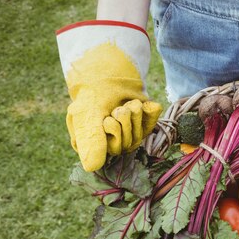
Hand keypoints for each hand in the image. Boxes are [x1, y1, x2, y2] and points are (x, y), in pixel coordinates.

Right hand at [58, 22, 161, 170]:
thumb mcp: (87, 112)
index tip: (108, 119)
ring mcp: (127, 134)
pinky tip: (148, 105)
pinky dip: (150, 112)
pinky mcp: (141, 124)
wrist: (110, 71)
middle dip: (124, 120)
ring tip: (128, 103)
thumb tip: (92, 167)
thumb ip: (90, 137)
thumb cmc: (93, 93)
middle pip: (126, 143)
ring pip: (139, 135)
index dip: (114, 132)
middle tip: (118, 108)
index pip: (111, 149)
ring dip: (135, 114)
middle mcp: (110, 143)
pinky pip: (151, 125)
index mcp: (92, 144)